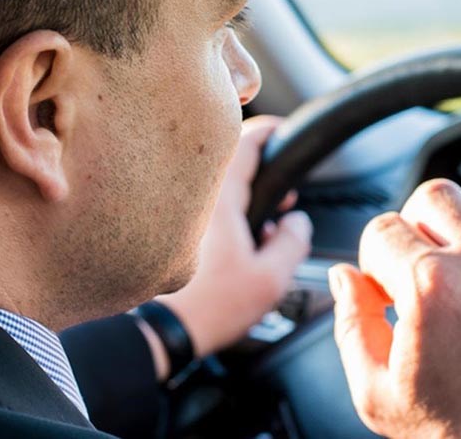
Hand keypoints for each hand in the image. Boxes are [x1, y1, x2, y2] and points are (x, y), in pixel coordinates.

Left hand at [153, 116, 312, 373]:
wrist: (162, 330)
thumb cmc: (208, 306)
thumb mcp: (269, 280)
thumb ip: (293, 242)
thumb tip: (297, 220)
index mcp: (219, 198)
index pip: (244, 140)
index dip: (269, 131)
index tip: (284, 132)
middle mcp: (195, 195)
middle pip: (230, 159)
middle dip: (262, 171)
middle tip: (284, 197)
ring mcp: (179, 209)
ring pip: (217, 184)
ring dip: (245, 193)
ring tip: (266, 224)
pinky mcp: (171, 227)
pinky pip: (204, 203)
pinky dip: (226, 210)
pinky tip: (239, 242)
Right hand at [329, 179, 460, 437]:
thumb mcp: (378, 393)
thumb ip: (350, 324)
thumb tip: (345, 278)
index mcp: (431, 287)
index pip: (381, 228)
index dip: (373, 260)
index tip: (385, 289)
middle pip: (433, 195)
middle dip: (415, 225)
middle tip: (416, 266)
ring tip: (459, 281)